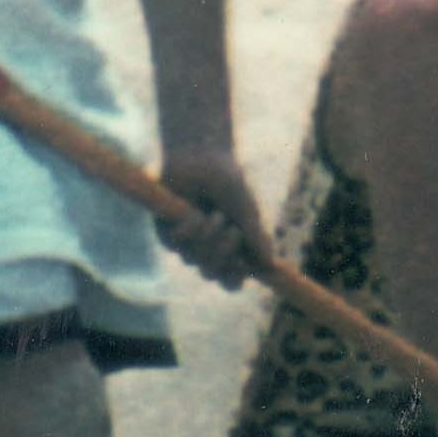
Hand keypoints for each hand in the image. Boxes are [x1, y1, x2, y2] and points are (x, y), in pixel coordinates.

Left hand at [156, 146, 264, 287]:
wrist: (200, 156)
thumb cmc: (228, 181)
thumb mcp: (246, 209)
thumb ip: (256, 236)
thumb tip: (270, 264)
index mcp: (230, 250)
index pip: (231, 281)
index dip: (235, 279)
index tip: (242, 266)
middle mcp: (207, 251)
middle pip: (213, 274)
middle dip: (224, 254)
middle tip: (233, 231)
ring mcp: (186, 244)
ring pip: (194, 260)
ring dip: (209, 237)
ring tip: (216, 213)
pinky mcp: (167, 233)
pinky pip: (177, 244)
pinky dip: (190, 229)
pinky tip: (195, 211)